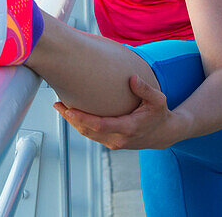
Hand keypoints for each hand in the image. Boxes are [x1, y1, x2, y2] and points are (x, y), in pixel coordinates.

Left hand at [54, 75, 183, 149]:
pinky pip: (92, 135)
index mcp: (129, 128)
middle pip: (88, 131)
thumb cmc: (159, 113)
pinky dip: (81, 125)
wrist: (164, 134)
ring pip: (88, 134)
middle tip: (57, 105)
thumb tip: (132, 78)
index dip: (82, 118)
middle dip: (71, 119)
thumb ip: (145, 89)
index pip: (100, 125)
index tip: (69, 109)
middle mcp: (119, 139)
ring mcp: (114, 143)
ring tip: (60, 107)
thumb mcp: (158, 100)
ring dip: (73, 122)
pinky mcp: (111, 143)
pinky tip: (72, 113)